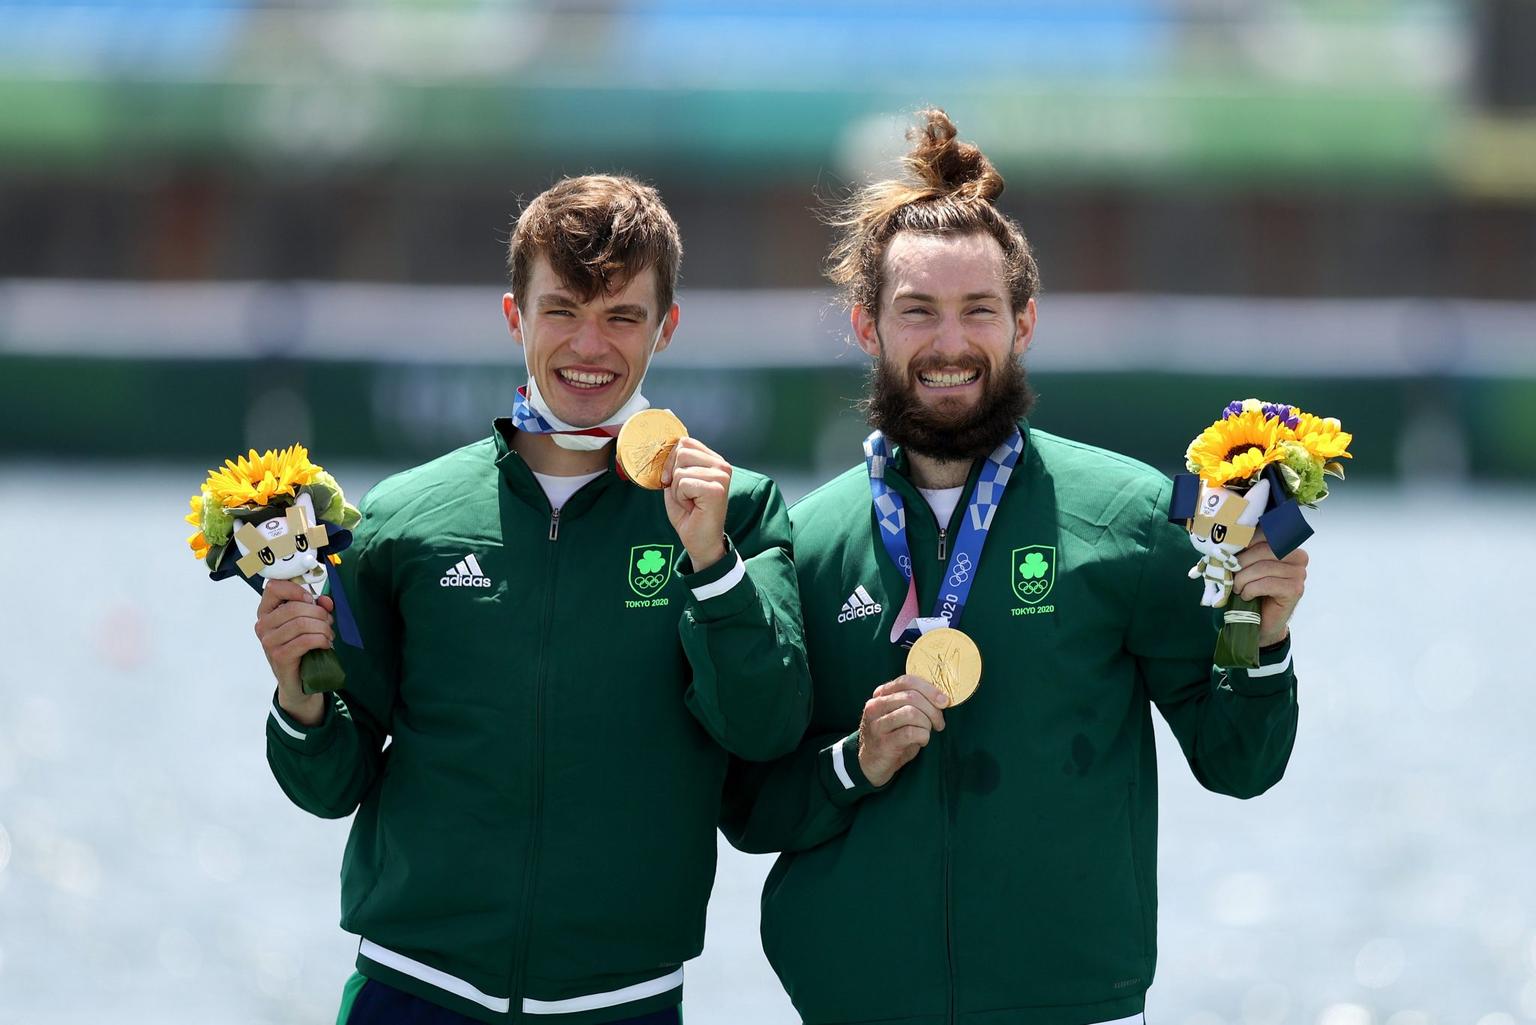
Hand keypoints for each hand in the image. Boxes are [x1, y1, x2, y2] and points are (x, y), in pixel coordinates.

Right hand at [255, 578, 334, 725]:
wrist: (299, 679)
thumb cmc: (303, 647)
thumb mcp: (310, 621)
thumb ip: (318, 607)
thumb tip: (326, 600)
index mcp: (267, 611)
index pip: (273, 588)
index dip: (296, 589)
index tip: (311, 599)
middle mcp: (263, 625)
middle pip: (294, 607)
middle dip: (319, 613)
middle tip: (328, 623)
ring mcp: (269, 642)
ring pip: (302, 623)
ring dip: (323, 628)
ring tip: (328, 635)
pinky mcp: (279, 656)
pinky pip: (305, 641)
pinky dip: (321, 640)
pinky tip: (325, 644)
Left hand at [662, 437, 730, 570]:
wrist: (700, 542)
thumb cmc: (690, 515)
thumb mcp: (677, 484)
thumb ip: (675, 465)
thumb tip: (664, 449)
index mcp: (714, 460)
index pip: (685, 442)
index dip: (670, 461)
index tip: (672, 481)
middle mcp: (722, 465)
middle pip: (681, 452)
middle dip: (673, 476)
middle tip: (684, 495)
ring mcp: (721, 476)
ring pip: (680, 470)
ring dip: (677, 489)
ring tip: (690, 501)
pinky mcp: (716, 489)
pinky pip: (683, 483)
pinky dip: (681, 498)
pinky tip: (693, 507)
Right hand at [856, 675, 948, 787]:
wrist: (871, 764)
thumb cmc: (892, 737)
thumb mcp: (899, 714)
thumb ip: (914, 702)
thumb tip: (942, 699)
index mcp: (880, 695)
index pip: (906, 681)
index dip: (929, 689)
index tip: (944, 701)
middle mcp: (875, 706)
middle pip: (911, 696)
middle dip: (932, 710)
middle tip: (939, 723)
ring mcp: (877, 724)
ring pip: (911, 713)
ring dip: (927, 723)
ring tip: (927, 732)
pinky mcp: (883, 743)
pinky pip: (911, 733)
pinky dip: (923, 736)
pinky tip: (922, 741)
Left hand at [1233, 527, 1308, 647]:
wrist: (1260, 620)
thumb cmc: (1252, 590)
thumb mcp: (1245, 566)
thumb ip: (1243, 551)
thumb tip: (1224, 541)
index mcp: (1287, 545)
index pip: (1266, 534)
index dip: (1245, 541)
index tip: (1229, 552)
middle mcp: (1298, 556)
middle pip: (1264, 549)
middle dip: (1241, 562)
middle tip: (1230, 574)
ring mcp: (1299, 574)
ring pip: (1263, 568)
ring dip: (1243, 579)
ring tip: (1237, 588)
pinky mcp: (1295, 590)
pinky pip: (1267, 584)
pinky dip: (1250, 590)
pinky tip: (1246, 596)